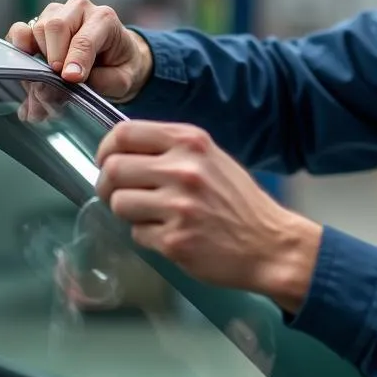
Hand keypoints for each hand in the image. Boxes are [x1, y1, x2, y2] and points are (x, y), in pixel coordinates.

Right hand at [6, 0, 153, 103]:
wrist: (117, 59)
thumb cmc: (120, 67)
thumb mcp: (122, 79)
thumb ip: (100, 81)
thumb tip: (68, 81)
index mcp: (104, 19)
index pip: (84, 38)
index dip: (75, 59)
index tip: (70, 78)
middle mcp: (79, 8)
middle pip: (55, 27)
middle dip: (54, 57)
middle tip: (58, 79)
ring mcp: (56, 12)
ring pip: (37, 29)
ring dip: (40, 57)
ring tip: (51, 78)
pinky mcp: (38, 22)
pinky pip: (20, 31)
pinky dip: (21, 50)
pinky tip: (30, 65)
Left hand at [95, 120, 322, 312]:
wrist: (270, 244)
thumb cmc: (239, 202)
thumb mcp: (212, 159)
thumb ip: (172, 149)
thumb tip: (123, 150)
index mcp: (192, 142)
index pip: (125, 132)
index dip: (106, 148)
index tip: (107, 161)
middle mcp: (184, 170)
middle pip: (114, 169)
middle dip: (107, 184)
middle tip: (116, 193)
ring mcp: (178, 207)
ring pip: (119, 203)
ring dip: (127, 212)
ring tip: (150, 215)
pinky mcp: (174, 241)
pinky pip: (136, 233)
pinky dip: (146, 235)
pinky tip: (170, 234)